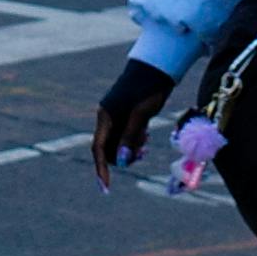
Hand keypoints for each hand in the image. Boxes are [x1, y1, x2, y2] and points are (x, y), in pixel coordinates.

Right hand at [90, 57, 171, 187]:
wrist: (158, 68)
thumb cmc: (148, 89)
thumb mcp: (140, 115)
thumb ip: (129, 138)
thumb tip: (120, 162)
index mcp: (105, 116)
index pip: (98, 148)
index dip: (101, 168)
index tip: (106, 187)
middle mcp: (108, 118)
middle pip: (109, 148)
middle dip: (122, 157)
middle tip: (142, 154)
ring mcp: (117, 117)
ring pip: (119, 143)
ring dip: (131, 150)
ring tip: (147, 143)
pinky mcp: (128, 115)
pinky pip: (127, 136)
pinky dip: (136, 141)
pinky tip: (147, 135)